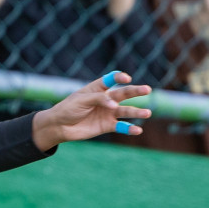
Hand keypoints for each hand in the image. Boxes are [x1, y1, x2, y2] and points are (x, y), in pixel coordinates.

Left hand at [32, 72, 153, 150]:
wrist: (60, 126)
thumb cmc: (68, 108)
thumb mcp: (81, 100)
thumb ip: (98, 99)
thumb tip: (115, 105)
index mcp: (96, 88)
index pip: (110, 80)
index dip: (118, 77)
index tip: (126, 78)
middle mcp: (105, 99)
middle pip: (122, 94)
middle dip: (135, 91)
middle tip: (147, 89)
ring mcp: (107, 112)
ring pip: (125, 111)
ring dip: (136, 112)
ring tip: (148, 113)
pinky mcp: (107, 126)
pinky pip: (121, 126)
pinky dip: (129, 128)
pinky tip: (137, 130)